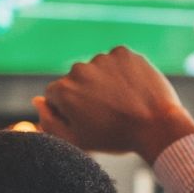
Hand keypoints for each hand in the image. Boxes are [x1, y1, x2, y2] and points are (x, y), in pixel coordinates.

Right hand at [36, 46, 193, 163]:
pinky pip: (116, 61)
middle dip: (86, 93)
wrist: (156, 126)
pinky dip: (121, 72)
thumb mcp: (76, 140)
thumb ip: (49, 122)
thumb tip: (37, 101)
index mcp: (63, 90)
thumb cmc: (114, 137)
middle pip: (75, 80)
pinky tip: (131, 90)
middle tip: (107, 113)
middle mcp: (78, 69)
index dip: (69, 109)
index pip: (55, 95)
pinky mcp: (123, 52)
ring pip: (96, 70)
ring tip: (122, 102)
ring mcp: (102, 58)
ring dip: (104, 82)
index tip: (87, 119)